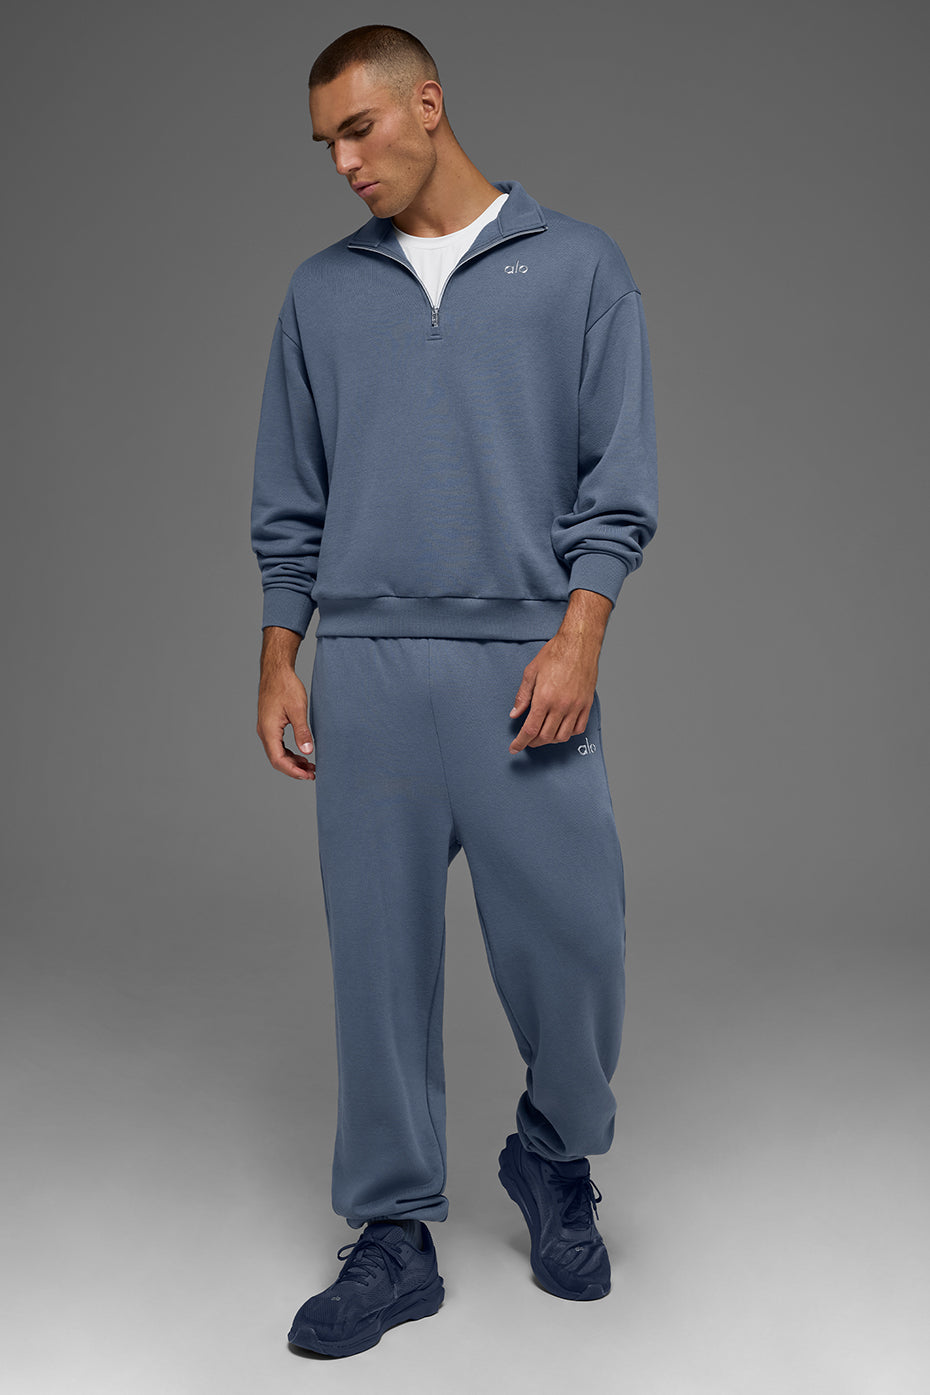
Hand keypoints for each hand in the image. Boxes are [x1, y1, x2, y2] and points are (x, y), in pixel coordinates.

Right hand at [256, 665, 315, 779]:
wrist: (276, 671)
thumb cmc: (286, 687)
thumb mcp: (298, 709)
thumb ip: (302, 732)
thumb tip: (308, 752)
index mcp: (269, 730)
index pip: (278, 760)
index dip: (293, 771)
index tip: (308, 775)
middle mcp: (264, 732)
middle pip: (277, 759)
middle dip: (294, 769)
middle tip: (312, 773)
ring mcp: (266, 729)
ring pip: (277, 753)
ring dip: (292, 761)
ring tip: (310, 766)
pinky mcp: (270, 725)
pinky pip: (278, 745)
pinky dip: (289, 752)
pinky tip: (302, 754)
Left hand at [508, 629, 599, 751]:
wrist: (579, 643)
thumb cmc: (555, 653)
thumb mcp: (531, 672)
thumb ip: (522, 696)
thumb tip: (515, 713)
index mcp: (544, 698)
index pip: (530, 729)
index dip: (521, 742)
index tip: (514, 748)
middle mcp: (561, 705)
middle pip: (545, 736)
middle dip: (533, 742)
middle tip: (527, 740)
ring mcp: (576, 706)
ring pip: (562, 736)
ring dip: (550, 740)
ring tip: (543, 735)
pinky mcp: (586, 704)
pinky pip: (578, 728)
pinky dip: (568, 733)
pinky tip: (561, 728)